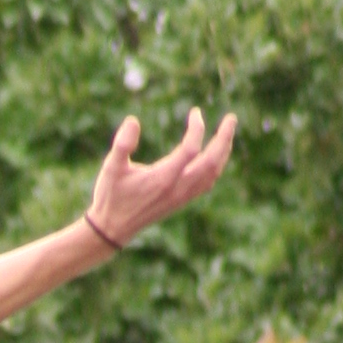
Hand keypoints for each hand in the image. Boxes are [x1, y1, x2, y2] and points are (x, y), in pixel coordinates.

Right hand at [85, 105, 237, 251]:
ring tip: (226, 134)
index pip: (191, 149)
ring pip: (213, 174)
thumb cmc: (110, 195)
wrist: (112, 230)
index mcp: (162, 178)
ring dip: (223, 152)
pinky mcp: (180, 202)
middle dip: (224, 138)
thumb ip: (122, 144)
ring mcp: (181, 197)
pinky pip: (206, 183)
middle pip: (212, 162)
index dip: (197, 128)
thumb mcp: (110, 167)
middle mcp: (176, 189)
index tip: (196, 112)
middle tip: (231, 119)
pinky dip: (216, 167)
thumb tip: (133, 120)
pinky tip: (215, 157)